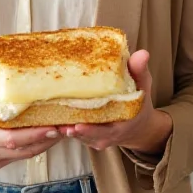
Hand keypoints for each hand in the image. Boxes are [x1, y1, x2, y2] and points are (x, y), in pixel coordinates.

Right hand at [0, 59, 62, 171]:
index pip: (9, 140)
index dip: (32, 135)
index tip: (52, 127)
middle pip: (25, 150)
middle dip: (49, 138)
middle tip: (70, 124)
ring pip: (28, 155)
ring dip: (48, 142)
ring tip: (68, 126)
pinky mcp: (1, 161)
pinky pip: (25, 155)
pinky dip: (40, 144)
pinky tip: (54, 131)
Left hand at [57, 50, 171, 153]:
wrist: (138, 126)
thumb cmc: (139, 102)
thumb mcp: (142, 86)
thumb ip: (139, 71)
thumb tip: (142, 53)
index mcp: (120, 126)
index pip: (104, 131)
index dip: (90, 130)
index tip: (77, 125)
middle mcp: (106, 136)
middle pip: (86, 136)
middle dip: (72, 130)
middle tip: (59, 124)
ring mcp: (94, 138)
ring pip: (77, 135)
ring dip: (64, 128)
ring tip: (50, 122)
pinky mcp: (86, 136)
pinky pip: (73, 132)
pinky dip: (63, 126)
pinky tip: (50, 118)